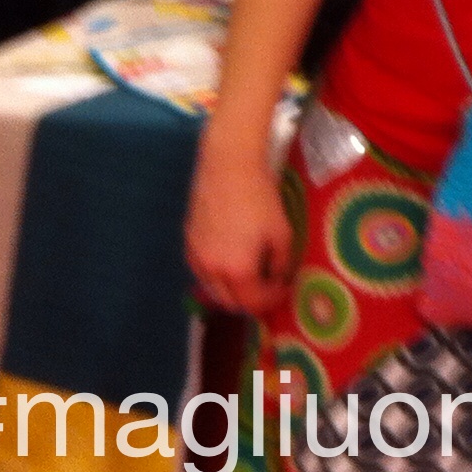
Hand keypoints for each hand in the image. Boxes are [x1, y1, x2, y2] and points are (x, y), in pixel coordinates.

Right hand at [184, 146, 292, 316]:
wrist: (228, 168)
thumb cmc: (260, 199)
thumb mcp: (282, 232)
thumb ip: (282, 264)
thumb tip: (279, 279)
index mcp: (237, 271)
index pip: (253, 303)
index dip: (271, 302)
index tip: (284, 291)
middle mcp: (211, 271)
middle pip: (230, 302)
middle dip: (252, 300)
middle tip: (269, 287)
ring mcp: (195, 258)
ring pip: (213, 289)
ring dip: (233, 290)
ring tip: (253, 274)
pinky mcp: (187, 243)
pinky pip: (203, 271)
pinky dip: (218, 275)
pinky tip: (232, 259)